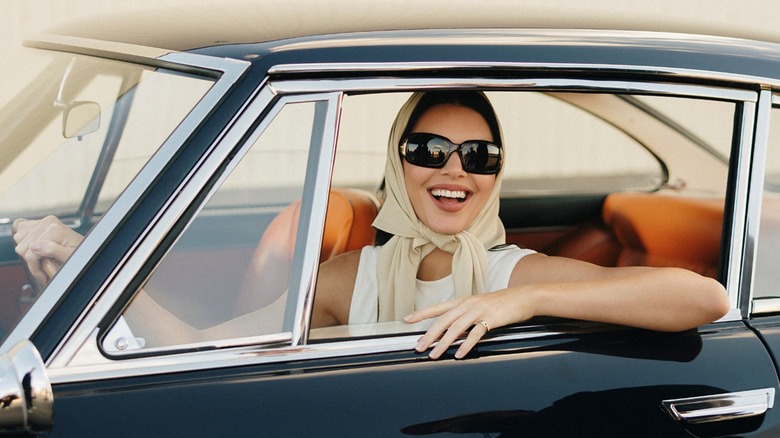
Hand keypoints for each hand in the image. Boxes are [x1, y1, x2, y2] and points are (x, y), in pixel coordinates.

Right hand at [12, 216, 83, 285]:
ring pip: (19, 238)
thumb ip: (52, 250)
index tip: (44, 276)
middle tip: (44, 267)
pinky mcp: (40, 222)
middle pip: (22, 246)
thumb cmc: (82, 254)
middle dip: (32, 260)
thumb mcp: (69, 256)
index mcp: (55, 229)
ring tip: (41, 257)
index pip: (30, 252)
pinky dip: (24, 240)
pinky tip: (35, 247)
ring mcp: (44, 221)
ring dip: (27, 250)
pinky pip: (21, 229)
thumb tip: (33, 246)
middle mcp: (48, 222)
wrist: (88, 248)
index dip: (35, 268)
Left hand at [403, 288, 534, 359]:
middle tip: (418, 347)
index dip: (421, 313)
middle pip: (443, 320)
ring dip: (443, 343)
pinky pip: (475, 333)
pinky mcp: (490, 318)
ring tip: (434, 354)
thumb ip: (464, 317)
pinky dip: (465, 344)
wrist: (523, 297)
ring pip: (456, 327)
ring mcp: (478, 310)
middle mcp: (467, 304)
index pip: (437, 307)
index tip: (406, 319)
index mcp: (463, 301)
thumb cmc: (501, 303)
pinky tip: (458, 354)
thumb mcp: (478, 306)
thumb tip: (451, 332)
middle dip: (429, 335)